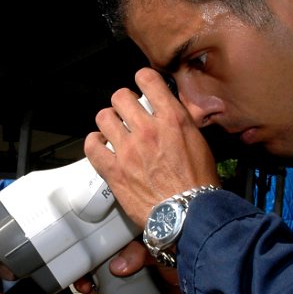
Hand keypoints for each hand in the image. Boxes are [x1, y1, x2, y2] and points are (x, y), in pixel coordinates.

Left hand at [84, 68, 219, 225]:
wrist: (189, 214)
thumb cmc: (199, 185)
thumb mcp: (200, 143)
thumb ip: (182, 124)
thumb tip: (172, 113)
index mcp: (173, 119)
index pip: (148, 80)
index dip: (143, 80)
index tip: (142, 86)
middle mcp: (148, 129)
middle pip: (120, 97)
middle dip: (123, 103)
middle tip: (127, 114)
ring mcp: (129, 149)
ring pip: (104, 117)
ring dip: (108, 122)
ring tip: (114, 130)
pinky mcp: (114, 170)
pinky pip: (92, 146)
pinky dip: (94, 143)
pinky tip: (101, 146)